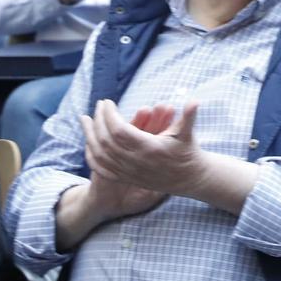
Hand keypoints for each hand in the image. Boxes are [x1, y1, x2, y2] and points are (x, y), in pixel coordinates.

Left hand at [81, 100, 205, 203]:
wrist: (189, 179)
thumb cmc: (188, 152)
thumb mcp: (189, 134)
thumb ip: (189, 117)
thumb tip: (195, 101)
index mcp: (149, 148)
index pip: (119, 130)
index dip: (110, 116)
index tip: (107, 102)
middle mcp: (136, 161)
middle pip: (106, 141)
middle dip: (99, 121)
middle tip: (99, 105)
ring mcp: (129, 171)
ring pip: (100, 155)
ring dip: (90, 136)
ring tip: (85, 120)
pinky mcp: (126, 177)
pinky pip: (102, 168)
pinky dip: (92, 155)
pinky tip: (88, 143)